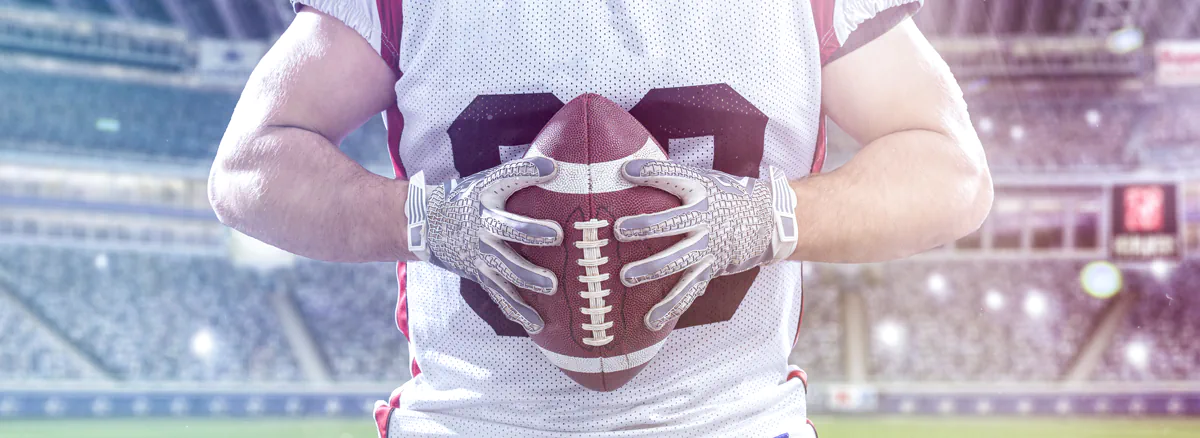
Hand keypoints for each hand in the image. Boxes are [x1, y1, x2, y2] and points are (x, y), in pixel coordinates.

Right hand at [405, 157, 562, 332]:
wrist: (425, 224)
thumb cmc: (467, 198)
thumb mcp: (485, 180)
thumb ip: (518, 174)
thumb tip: (560, 162)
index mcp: (485, 195)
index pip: (507, 178)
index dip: (528, 171)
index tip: (552, 168)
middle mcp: (482, 225)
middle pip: (508, 228)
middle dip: (531, 232)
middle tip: (556, 235)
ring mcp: (480, 253)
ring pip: (506, 267)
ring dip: (528, 276)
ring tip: (552, 285)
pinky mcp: (479, 274)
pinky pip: (500, 295)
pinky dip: (518, 311)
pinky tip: (538, 324)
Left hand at [614, 160, 798, 330]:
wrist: (768, 220)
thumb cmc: (725, 196)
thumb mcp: (705, 180)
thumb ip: (673, 179)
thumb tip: (628, 167)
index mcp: (701, 191)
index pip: (674, 178)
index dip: (651, 173)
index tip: (627, 170)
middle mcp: (704, 219)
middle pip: (671, 224)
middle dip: (645, 227)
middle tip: (619, 231)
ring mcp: (708, 246)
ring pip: (677, 260)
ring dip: (651, 269)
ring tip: (626, 277)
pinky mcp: (710, 268)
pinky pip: (688, 289)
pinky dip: (670, 306)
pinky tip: (650, 320)